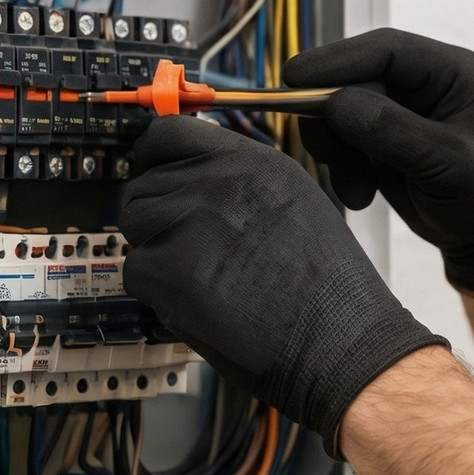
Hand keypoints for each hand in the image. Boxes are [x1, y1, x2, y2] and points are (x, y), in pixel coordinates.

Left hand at [119, 116, 445, 456]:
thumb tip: (188, 176)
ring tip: (201, 275)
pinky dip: (157, 292)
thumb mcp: (295, 201)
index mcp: (252, 162)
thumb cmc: (327, 286)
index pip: (169, 133)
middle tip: (189, 249)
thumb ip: (238, 181)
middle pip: (144, 183)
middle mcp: (220, 182)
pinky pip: (136, 270)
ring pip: (134, 223)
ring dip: (155, 250)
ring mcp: (192, 223)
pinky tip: (200, 302)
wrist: (339, 341)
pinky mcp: (170, 270)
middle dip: (157, 217)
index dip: (151, 156)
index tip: (149, 171)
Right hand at [283, 28, 473, 295]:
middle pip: (355, 77)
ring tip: (354, 189)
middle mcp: (424, 84)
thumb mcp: (447, 165)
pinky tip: (361, 196)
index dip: (337, 60)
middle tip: (322, 151)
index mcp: (452, 72)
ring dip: (336, 149)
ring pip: (341, 110)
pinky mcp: (383, 140)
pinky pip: (343, 140)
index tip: (294, 78)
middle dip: (331, 115)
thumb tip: (336, 103)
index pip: (387, 50)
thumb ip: (393, 131)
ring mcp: (401, 112)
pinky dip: (341, 167)